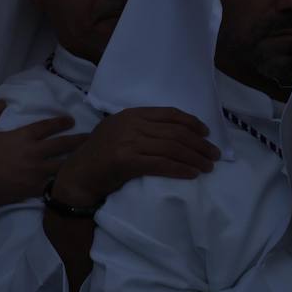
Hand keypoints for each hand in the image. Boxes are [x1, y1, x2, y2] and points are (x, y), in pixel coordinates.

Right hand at [0, 102, 84, 211]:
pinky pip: (53, 184)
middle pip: (63, 145)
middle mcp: (34, 154)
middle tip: (90, 137)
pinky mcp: (34, 189)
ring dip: (75, 161)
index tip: (71, 120)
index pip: (48, 127)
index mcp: (22, 137)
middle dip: (79, 140)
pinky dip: (63, 181)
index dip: (61, 122)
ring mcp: (36, 173)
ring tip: (87, 159)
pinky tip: (72, 179)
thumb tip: (2, 101)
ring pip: (63, 166)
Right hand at [48, 107, 219, 208]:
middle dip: (199, 144)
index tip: (206, 133)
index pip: (169, 114)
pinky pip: (161, 164)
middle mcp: (131, 124)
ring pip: (171, 148)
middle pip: (175, 132)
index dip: (192, 123)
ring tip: (208, 166)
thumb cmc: (101, 157)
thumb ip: (142, 128)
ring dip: (194, 158)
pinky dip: (181, 169)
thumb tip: (178, 133)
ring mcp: (127, 142)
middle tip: (215, 155)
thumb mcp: (120, 133)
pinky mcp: (126, 161)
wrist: (77, 177)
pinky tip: (193, 174)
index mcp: (131, 114)